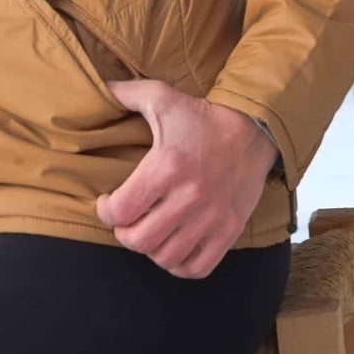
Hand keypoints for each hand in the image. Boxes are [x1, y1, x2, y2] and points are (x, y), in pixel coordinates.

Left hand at [95, 78, 279, 278]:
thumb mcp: (162, 97)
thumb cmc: (201, 116)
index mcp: (167, 166)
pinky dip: (179, 265)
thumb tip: (100, 86)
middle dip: (123, 233)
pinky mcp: (228, 231)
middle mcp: (188, 197)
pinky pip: (197, 267)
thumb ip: (127, 93)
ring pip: (165, 257)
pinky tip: (172, 247)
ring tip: (147, 231)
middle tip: (125, 221)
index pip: (122, 209)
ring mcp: (210, 218)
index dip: (105, 211)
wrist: (253, 130)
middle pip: (139, 240)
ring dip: (149, 249)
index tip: (106, 202)